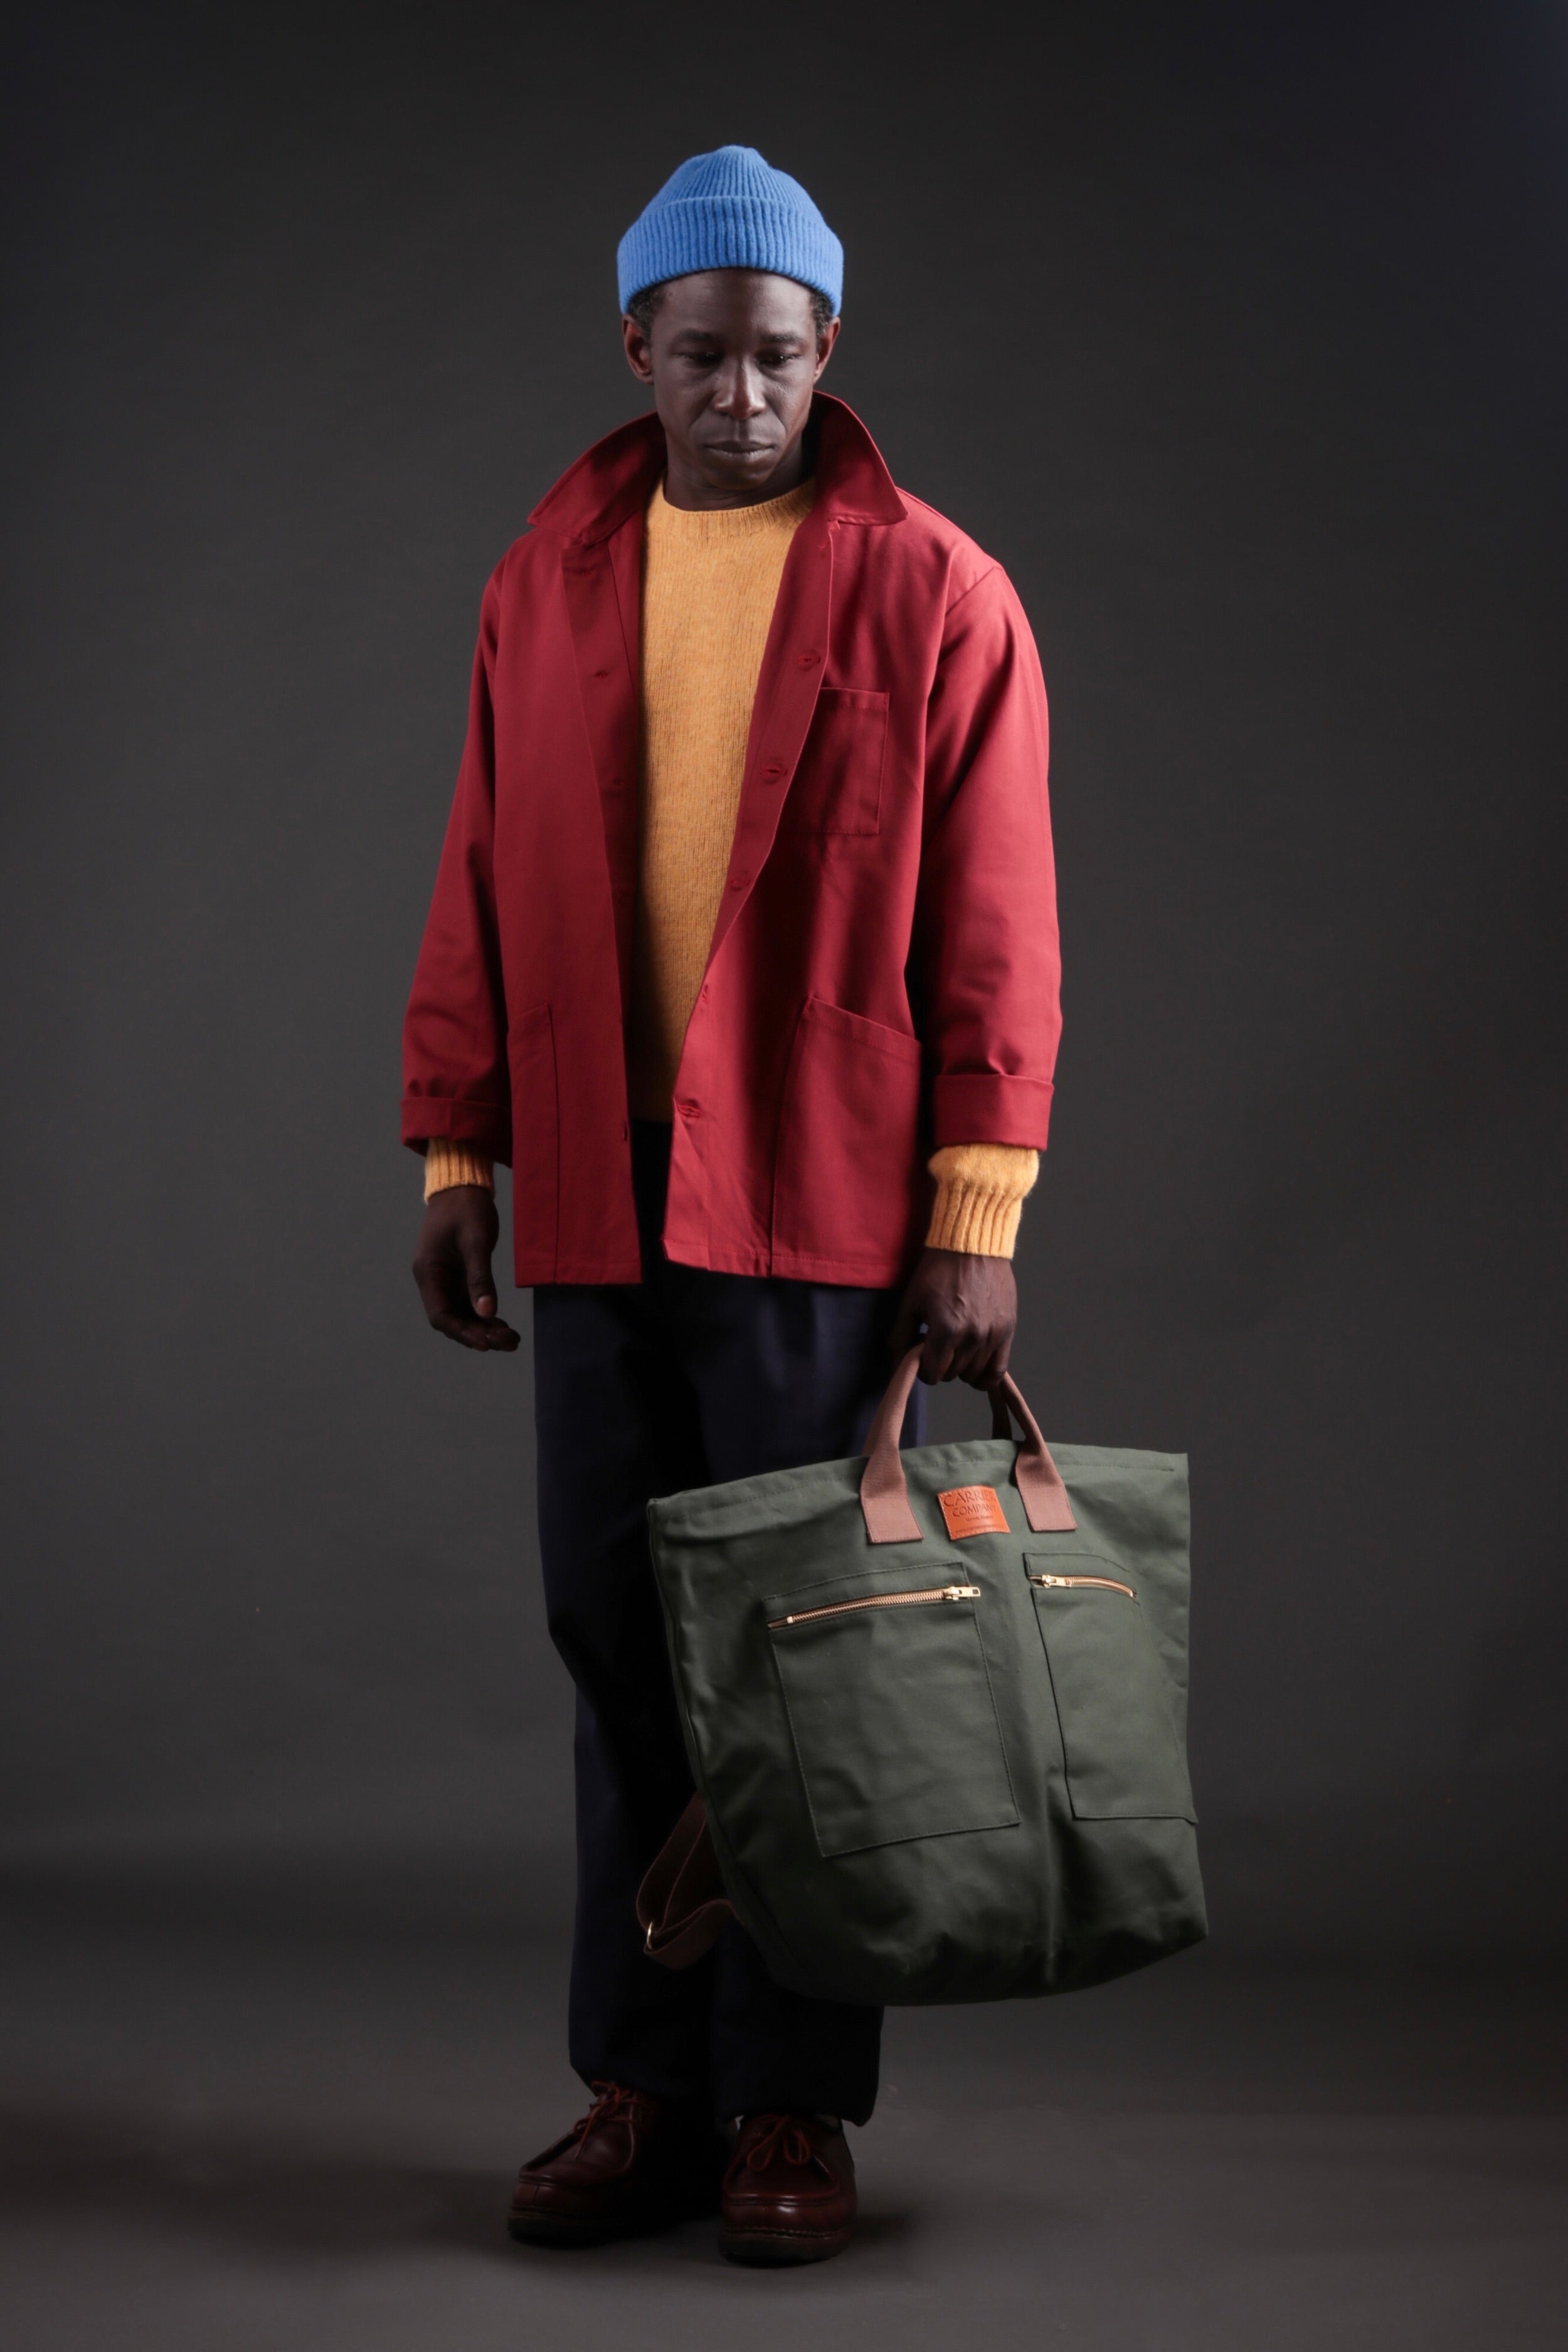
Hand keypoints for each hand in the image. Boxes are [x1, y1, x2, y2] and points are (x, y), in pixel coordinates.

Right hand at [411, 1185, 520, 1351]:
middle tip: (510, 1343)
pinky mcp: (459, 1275)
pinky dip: (485, 1316)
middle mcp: (433, 1281)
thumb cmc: (466, 1208)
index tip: (487, 1343)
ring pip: (462, 1314)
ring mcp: (445, 1279)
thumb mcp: (475, 1241)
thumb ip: (480, 1278)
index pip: (440, 1315)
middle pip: (452, 1320)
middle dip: (479, 1334)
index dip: (462, 1332)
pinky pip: (470, 1303)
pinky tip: (504, 1325)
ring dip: (485, 1328)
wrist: (462, 1185)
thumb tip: (487, 1314)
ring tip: (512, 1339)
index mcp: (428, 1272)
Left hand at [888, 1247, 1016, 1387]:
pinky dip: (985, 1376)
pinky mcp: (1007, 1330)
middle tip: (938, 1346)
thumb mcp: (912, 1299)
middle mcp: (972, 1337)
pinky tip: (975, 1367)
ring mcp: (992, 1335)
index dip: (923, 1369)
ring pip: (973, 1375)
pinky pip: (998, 1370)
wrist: (972, 1244)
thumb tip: (898, 1360)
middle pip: (952, 1374)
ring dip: (961, 1367)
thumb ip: (901, 1334)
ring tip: (956, 1348)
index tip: (922, 1356)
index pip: (932, 1373)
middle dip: (941, 1364)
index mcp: (946, 1330)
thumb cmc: (939, 1269)